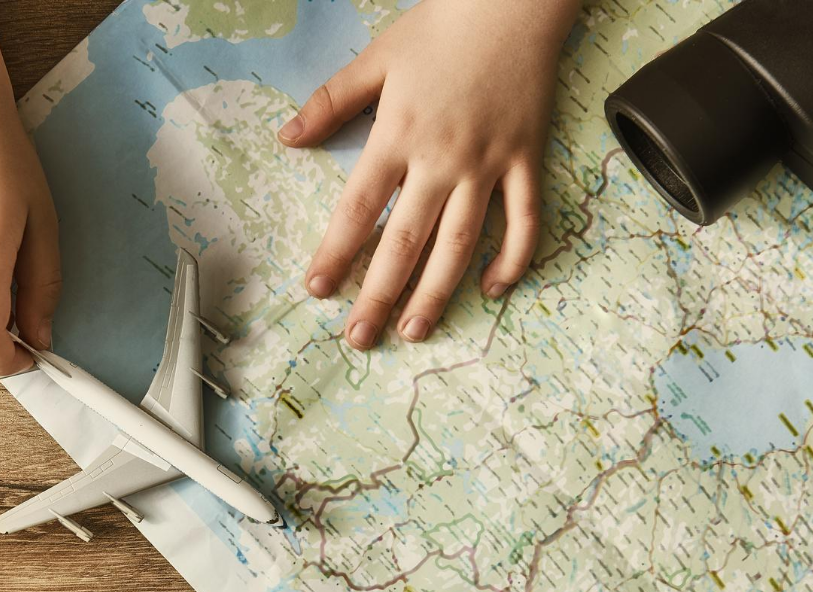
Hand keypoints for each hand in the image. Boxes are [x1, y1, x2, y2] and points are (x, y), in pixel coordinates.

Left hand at [278, 0, 579, 349]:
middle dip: (379, 295)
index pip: (358, 207)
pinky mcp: (526, 161)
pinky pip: (524, 220)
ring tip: (414, 331)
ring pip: (460, 243)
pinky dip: (512, 258)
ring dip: (436, 293)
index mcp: (399, 134)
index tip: (317, 290)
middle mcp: (442, 159)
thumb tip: (287, 139)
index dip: (336, 252)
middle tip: (360, 338)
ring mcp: (488, 164)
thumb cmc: (444, 25)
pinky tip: (492, 289)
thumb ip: (331, 102)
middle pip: (405, 241)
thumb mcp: (378, 56)